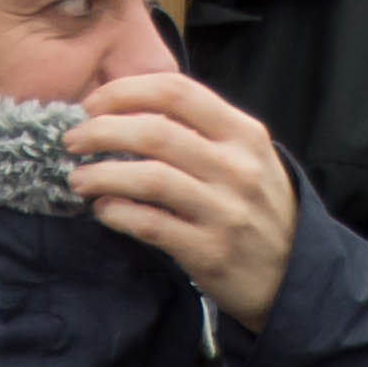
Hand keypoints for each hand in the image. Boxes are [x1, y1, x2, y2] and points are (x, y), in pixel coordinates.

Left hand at [70, 69, 296, 329]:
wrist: (294, 275)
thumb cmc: (258, 207)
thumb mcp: (248, 157)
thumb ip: (202, 131)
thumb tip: (129, 109)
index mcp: (244, 134)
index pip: (177, 91)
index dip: (125, 91)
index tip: (93, 102)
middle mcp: (237, 167)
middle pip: (155, 131)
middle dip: (101, 130)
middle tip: (72, 139)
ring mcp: (224, 211)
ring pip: (148, 178)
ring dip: (102, 173)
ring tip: (79, 178)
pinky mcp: (209, 252)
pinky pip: (150, 224)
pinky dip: (118, 213)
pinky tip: (103, 209)